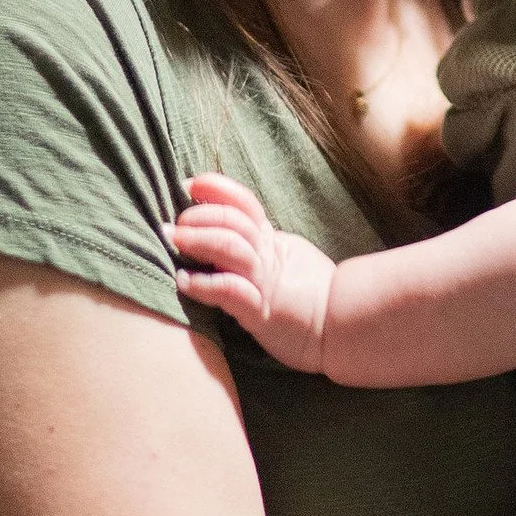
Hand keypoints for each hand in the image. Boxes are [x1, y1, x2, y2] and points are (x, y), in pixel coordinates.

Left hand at [171, 173, 336, 372]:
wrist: (341, 331)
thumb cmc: (307, 299)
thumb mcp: (282, 260)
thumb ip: (256, 244)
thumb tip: (216, 230)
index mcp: (271, 241)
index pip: (244, 203)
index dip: (217, 188)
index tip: (191, 184)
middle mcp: (267, 257)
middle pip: (234, 222)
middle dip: (201, 215)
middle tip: (175, 223)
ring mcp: (265, 283)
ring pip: (231, 248)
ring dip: (199, 240)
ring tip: (174, 239)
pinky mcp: (262, 313)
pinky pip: (231, 291)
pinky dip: (205, 284)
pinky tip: (185, 282)